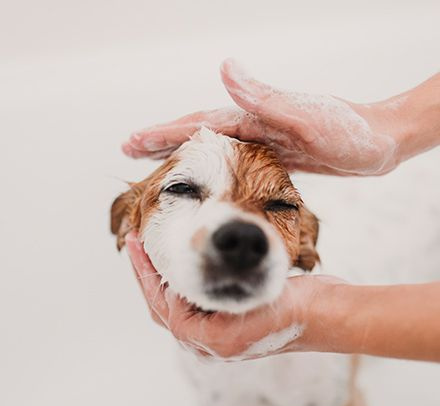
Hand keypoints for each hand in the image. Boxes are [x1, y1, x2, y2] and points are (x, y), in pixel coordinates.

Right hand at [122, 58, 404, 175]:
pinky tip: (204, 174)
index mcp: (254, 117)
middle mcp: (253, 126)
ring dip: (181, 153)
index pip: (198, 124)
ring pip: (211, 148)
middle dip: (161, 140)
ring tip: (155, 161)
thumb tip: (224, 68)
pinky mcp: (273, 156)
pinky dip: (211, 167)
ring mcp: (262, 141)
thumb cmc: (348, 132)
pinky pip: (232, 161)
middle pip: (197, 133)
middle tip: (128, 149)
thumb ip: (265, 97)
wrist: (378, 143)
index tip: (132, 140)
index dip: (164, 132)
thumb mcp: (306, 116)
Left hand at [125, 231, 342, 359]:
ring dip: (164, 277)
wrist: (324, 313)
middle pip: (164, 306)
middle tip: (135, 244)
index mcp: (208, 341)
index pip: (162, 306)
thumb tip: (168, 293)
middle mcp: (210, 340)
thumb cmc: (291, 309)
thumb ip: (204, 307)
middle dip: (147, 275)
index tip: (136, 244)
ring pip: (178, 303)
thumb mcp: (244, 303)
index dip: (145, 274)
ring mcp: (219, 330)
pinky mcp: (230, 318)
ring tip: (152, 251)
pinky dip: (184, 280)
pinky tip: (184, 262)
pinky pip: (196, 299)